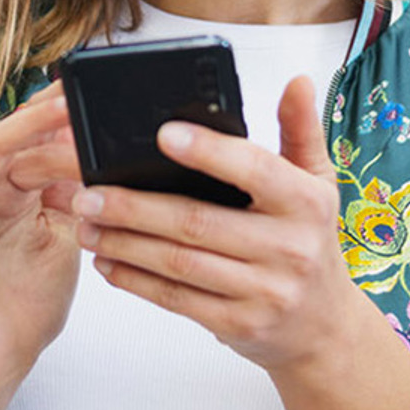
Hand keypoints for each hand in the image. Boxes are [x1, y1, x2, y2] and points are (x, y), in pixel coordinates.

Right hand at [0, 83, 82, 409]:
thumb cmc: (25, 307)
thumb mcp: (66, 245)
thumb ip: (78, 203)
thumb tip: (103, 161)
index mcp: (24, 195)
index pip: (44, 144)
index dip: (68, 121)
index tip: (100, 94)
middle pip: (21, 140)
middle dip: (52, 115)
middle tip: (84, 89)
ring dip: (22, 126)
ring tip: (52, 101)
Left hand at [72, 75, 409, 409]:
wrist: (324, 328)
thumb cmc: (310, 241)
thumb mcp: (317, 184)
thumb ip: (300, 130)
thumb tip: (297, 81)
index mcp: (306, 203)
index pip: (255, 170)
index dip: (209, 152)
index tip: (162, 134)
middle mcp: (289, 248)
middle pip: (197, 221)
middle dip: (134, 206)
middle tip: (88, 192)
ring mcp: (264, 292)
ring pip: (179, 262)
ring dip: (124, 242)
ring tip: (86, 223)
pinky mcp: (238, 325)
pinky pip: (177, 299)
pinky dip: (136, 280)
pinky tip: (108, 260)